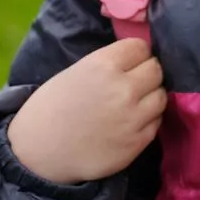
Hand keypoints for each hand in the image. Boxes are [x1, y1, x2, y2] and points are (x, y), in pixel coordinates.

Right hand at [6, 38, 166, 183]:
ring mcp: (133, 117)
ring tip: (133, 103)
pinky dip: (147, 120)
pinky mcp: (137, 143)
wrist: (38, 151)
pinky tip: (129, 122)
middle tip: (133, 83)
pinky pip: (156, 122)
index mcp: (104, 65)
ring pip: (161, 96)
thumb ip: (110, 63)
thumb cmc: (53, 106)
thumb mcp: (77, 71)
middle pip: (156, 69)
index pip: (141, 47)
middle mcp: (123, 88)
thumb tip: (140, 56)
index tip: (129, 62)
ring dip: (150, 97)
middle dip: (146, 73)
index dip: (136, 54)